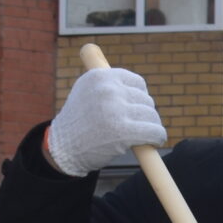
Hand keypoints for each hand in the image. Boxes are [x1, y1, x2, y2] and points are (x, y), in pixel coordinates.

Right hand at [45, 67, 165, 176]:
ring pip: (151, 116)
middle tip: (139, 126)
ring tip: (145, 135)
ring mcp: (116, 109)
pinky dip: (158, 138)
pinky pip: (154, 131)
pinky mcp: (124, 130)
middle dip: (145, 115)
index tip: (138, 108)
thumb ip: (108, 84)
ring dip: (152, 127)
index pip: (137, 82)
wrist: (64, 146)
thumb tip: (138, 86)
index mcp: (100, 76)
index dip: (141, 98)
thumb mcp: (87, 91)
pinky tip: (154, 142)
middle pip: (146, 100)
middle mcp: (108, 89)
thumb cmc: (79, 121)